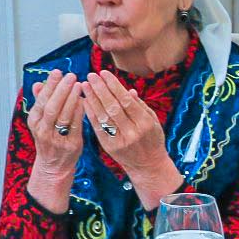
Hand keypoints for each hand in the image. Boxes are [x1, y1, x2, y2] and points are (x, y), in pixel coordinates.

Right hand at [24, 72, 85, 179]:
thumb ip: (41, 102)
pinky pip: (76, 126)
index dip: (50, 85)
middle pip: (52, 107)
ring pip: (64, 116)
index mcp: (34, 121)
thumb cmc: (49, 139)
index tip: (58, 72)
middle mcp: (43, 130)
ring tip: (80, 85)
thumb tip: (38, 83)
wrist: (54, 167)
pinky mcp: (71, 145)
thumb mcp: (40, 122)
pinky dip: (80, 112)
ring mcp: (57, 139)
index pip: (41, 100)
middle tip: (71, 75)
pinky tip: (86, 101)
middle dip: (62, 90)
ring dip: (72, 99)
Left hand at [79, 72, 177, 194]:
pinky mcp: (108, 147)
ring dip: (92, 99)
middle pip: (112, 107)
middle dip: (100, 89)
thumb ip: (140, 105)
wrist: (148, 165)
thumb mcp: (153, 121)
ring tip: (85, 85)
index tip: (104, 73)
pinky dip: (90, 113)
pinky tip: (84, 101)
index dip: (113, 85)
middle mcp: (132, 132)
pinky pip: (97, 127)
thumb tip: (127, 90)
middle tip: (91, 75)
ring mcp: (119, 141)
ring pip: (103, 116)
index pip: (126, 100)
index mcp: (145, 123)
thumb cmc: (152, 139)